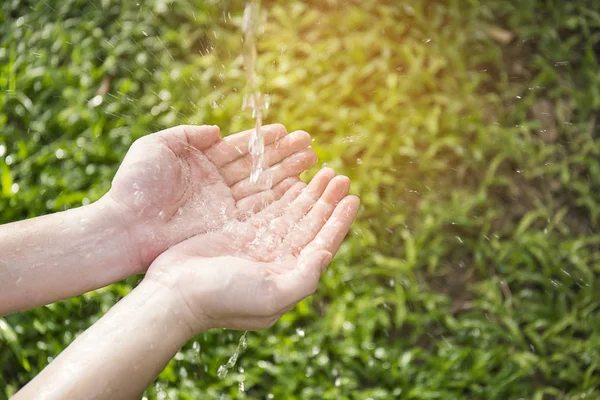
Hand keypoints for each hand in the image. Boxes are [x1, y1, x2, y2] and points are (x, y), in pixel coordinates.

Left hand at [103, 124, 315, 272]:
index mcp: (201, 162)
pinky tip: (298, 187)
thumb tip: (218, 130)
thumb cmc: (135, 185)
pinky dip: (278, 198)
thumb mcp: (156, 146)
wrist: (125, 228)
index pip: (240, 148)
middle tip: (310, 145)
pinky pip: (257, 208)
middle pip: (257, 166)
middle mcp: (217, 183)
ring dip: (288, 173)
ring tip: (312, 161)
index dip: (264, 140)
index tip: (286, 130)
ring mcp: (223, 205)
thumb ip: (188, 135)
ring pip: (262, 185)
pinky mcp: (225, 225)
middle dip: (284, 155)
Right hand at [145, 168, 359, 332]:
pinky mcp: (236, 234)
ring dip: (307, 194)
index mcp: (288, 276)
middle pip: (309, 224)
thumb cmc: (222, 298)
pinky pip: (265, 209)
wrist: (174, 294)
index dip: (339, 220)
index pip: (322, 243)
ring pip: (289, 214)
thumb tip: (326, 254)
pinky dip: (280, 194)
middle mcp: (276, 260)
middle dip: (326, 200)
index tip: (353, 197)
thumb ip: (305, 277)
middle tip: (340, 176)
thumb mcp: (272, 295)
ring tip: (322, 172)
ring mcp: (256, 246)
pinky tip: (292, 181)